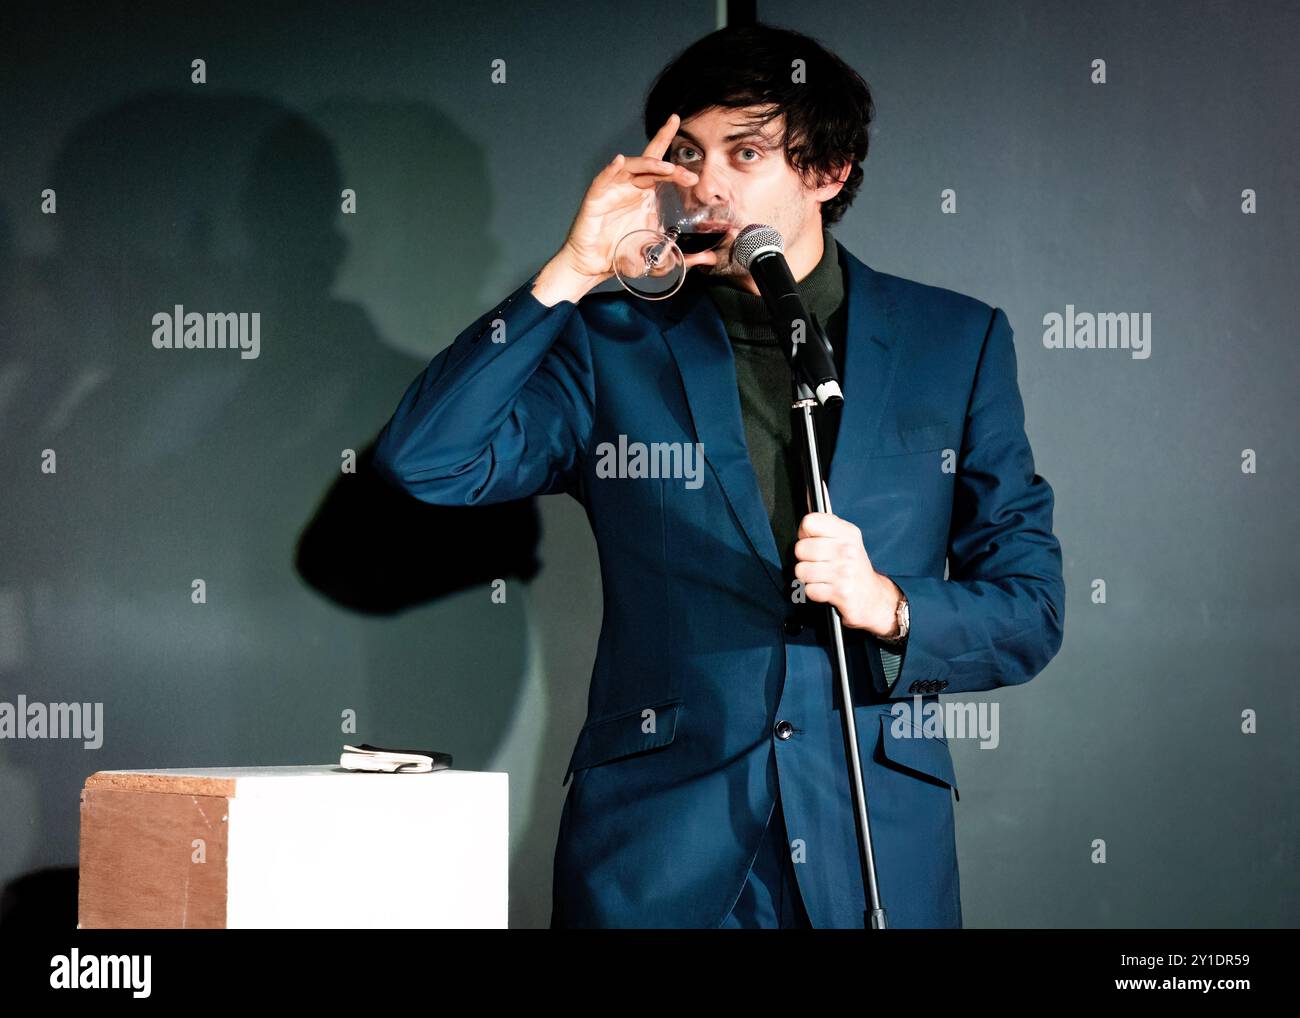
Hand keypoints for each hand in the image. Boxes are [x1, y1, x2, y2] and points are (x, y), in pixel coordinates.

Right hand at [555, 113, 718, 284]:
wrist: (593, 267)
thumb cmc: (622, 256)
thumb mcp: (658, 258)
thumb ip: (684, 257)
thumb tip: (710, 259)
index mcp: (645, 195)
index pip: (662, 170)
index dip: (677, 166)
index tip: (695, 176)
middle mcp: (630, 187)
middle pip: (650, 162)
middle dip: (669, 161)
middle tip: (688, 173)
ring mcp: (613, 189)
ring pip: (631, 166)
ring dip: (649, 164)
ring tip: (666, 169)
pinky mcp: (596, 197)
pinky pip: (603, 178)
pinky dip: (611, 169)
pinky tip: (619, 161)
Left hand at [793, 511, 900, 635]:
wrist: (873, 596)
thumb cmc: (853, 567)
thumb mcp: (846, 540)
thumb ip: (826, 529)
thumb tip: (803, 529)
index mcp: (847, 533)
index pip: (809, 523)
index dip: (805, 534)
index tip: (813, 542)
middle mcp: (847, 550)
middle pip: (800, 548)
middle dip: (804, 559)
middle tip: (818, 564)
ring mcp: (845, 571)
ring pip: (801, 570)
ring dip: (807, 578)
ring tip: (822, 577)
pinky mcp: (841, 592)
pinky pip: (809, 590)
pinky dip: (814, 592)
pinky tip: (826, 589)